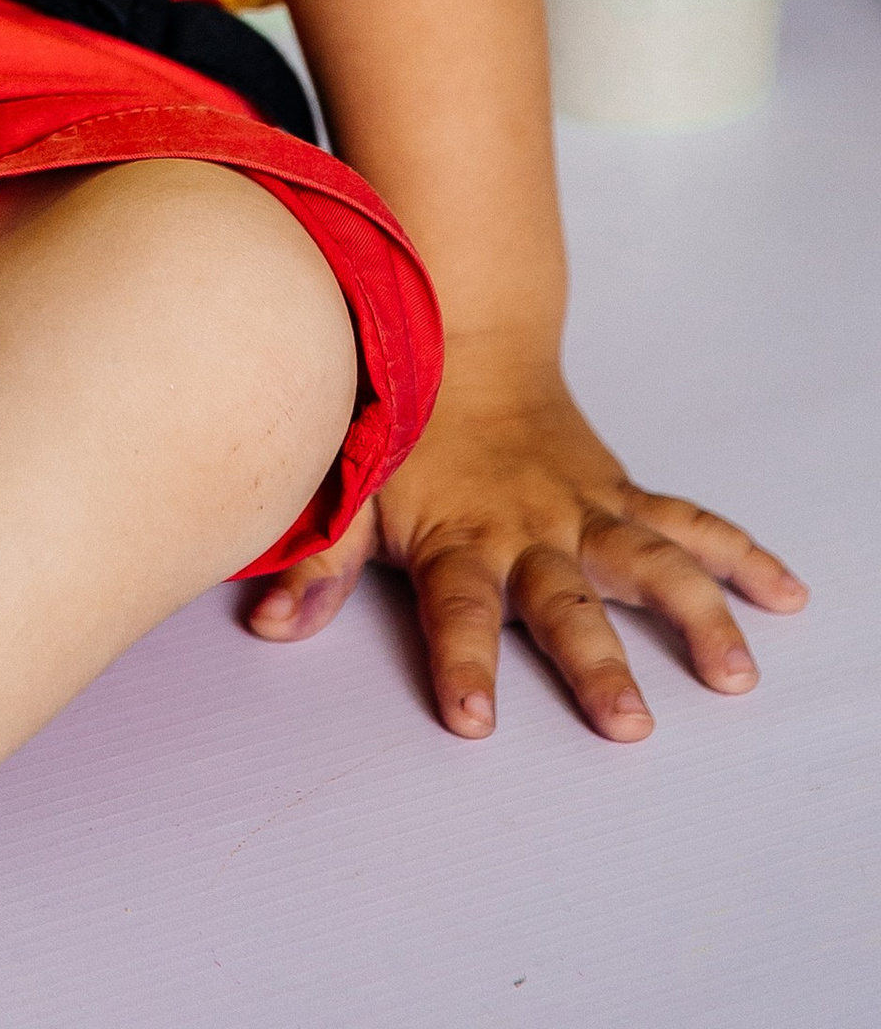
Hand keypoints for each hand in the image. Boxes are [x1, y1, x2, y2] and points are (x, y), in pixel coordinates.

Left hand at [245, 355, 805, 738]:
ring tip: (734, 671)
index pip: (455, 610)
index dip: (462, 662)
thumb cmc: (403, 421)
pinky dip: (741, 557)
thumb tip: (270, 624)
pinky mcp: (619, 494)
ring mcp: (583, 511)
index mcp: (458, 536)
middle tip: (627, 724)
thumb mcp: (351, 485)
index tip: (472, 718)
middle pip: (564, 603)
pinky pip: (688, 524)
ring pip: (648, 563)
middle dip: (594, 663)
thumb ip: (320, 560)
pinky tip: (784, 594)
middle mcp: (528, 530)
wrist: (461, 330)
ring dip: (695, 615)